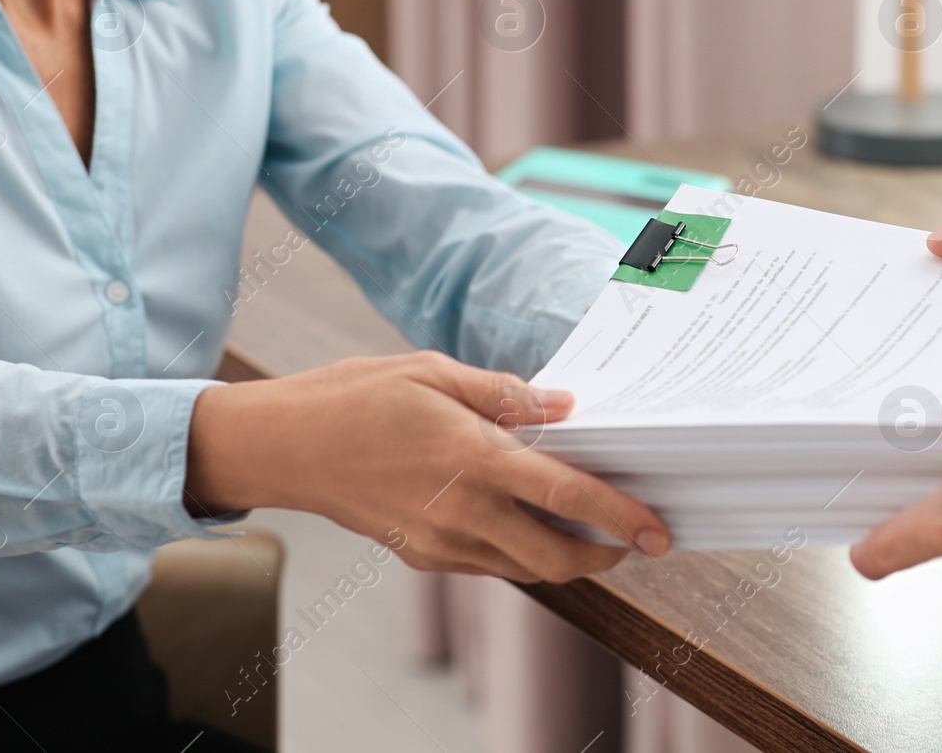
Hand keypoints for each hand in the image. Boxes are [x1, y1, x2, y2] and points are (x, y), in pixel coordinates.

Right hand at [185, 351, 670, 582]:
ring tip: (592, 531)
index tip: (656, 528)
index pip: (565, 495)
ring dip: (566, 560)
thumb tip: (565, 406)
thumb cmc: (356, 397)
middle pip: (555, 557)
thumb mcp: (433, 372)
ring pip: (525, 570)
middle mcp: (461, 509)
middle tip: (635, 539)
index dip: (619, 516)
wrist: (285, 446)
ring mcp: (439, 541)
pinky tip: (529, 524)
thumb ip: (505, 393)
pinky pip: (488, 565)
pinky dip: (521, 554)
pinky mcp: (420, 555)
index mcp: (472, 456)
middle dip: (606, 556)